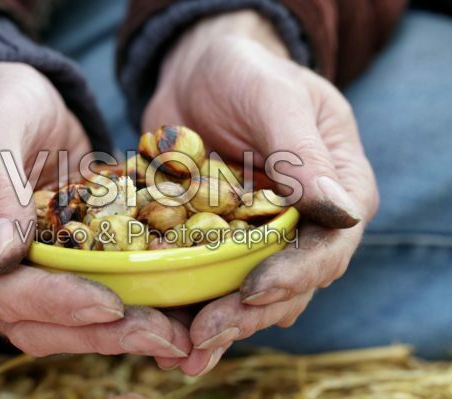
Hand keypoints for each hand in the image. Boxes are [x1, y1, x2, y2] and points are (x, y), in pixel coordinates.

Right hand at [0, 63, 190, 357]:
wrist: (19, 105)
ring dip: (111, 334)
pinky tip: (158, 314)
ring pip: (52, 326)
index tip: (110, 304)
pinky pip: (72, 306)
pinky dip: (114, 314)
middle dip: (94, 332)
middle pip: (25, 320)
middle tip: (161, 336)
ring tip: (170, 334)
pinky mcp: (36, 275)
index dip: (52, 302)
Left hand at [144, 11, 378, 373]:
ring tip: (181, 352)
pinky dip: (188, 305)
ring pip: (247, 291)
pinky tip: (165, 332)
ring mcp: (257, 235)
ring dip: (218, 325)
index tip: (254, 291)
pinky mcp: (216, 238)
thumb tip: (343, 212)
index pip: (328, 246)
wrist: (197, 72)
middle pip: (287, 283)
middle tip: (203, 335)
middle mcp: (301, 222)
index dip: (294, 275)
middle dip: (247, 313)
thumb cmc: (245, 72)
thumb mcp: (274, 99)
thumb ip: (304, 154)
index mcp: (336, 190)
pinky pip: (207, 277)